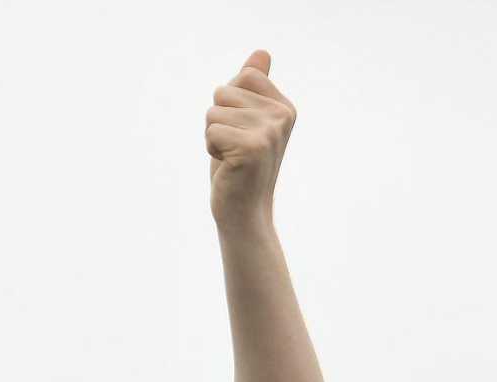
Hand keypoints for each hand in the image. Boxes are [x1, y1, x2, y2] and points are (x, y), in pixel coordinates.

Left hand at [206, 51, 294, 230]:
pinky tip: (228, 166)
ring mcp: (269, 132)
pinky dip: (211, 149)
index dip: (230, 103)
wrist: (244, 213)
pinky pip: (211, 131)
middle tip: (234, 148)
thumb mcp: (246, 121)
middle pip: (223, 92)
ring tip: (231, 157)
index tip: (242, 130)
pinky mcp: (251, 148)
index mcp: (284, 107)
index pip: (244, 75)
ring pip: (214, 112)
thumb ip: (253, 88)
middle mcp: (281, 116)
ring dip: (214, 136)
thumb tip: (261, 53)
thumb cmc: (240, 166)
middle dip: (218, 120)